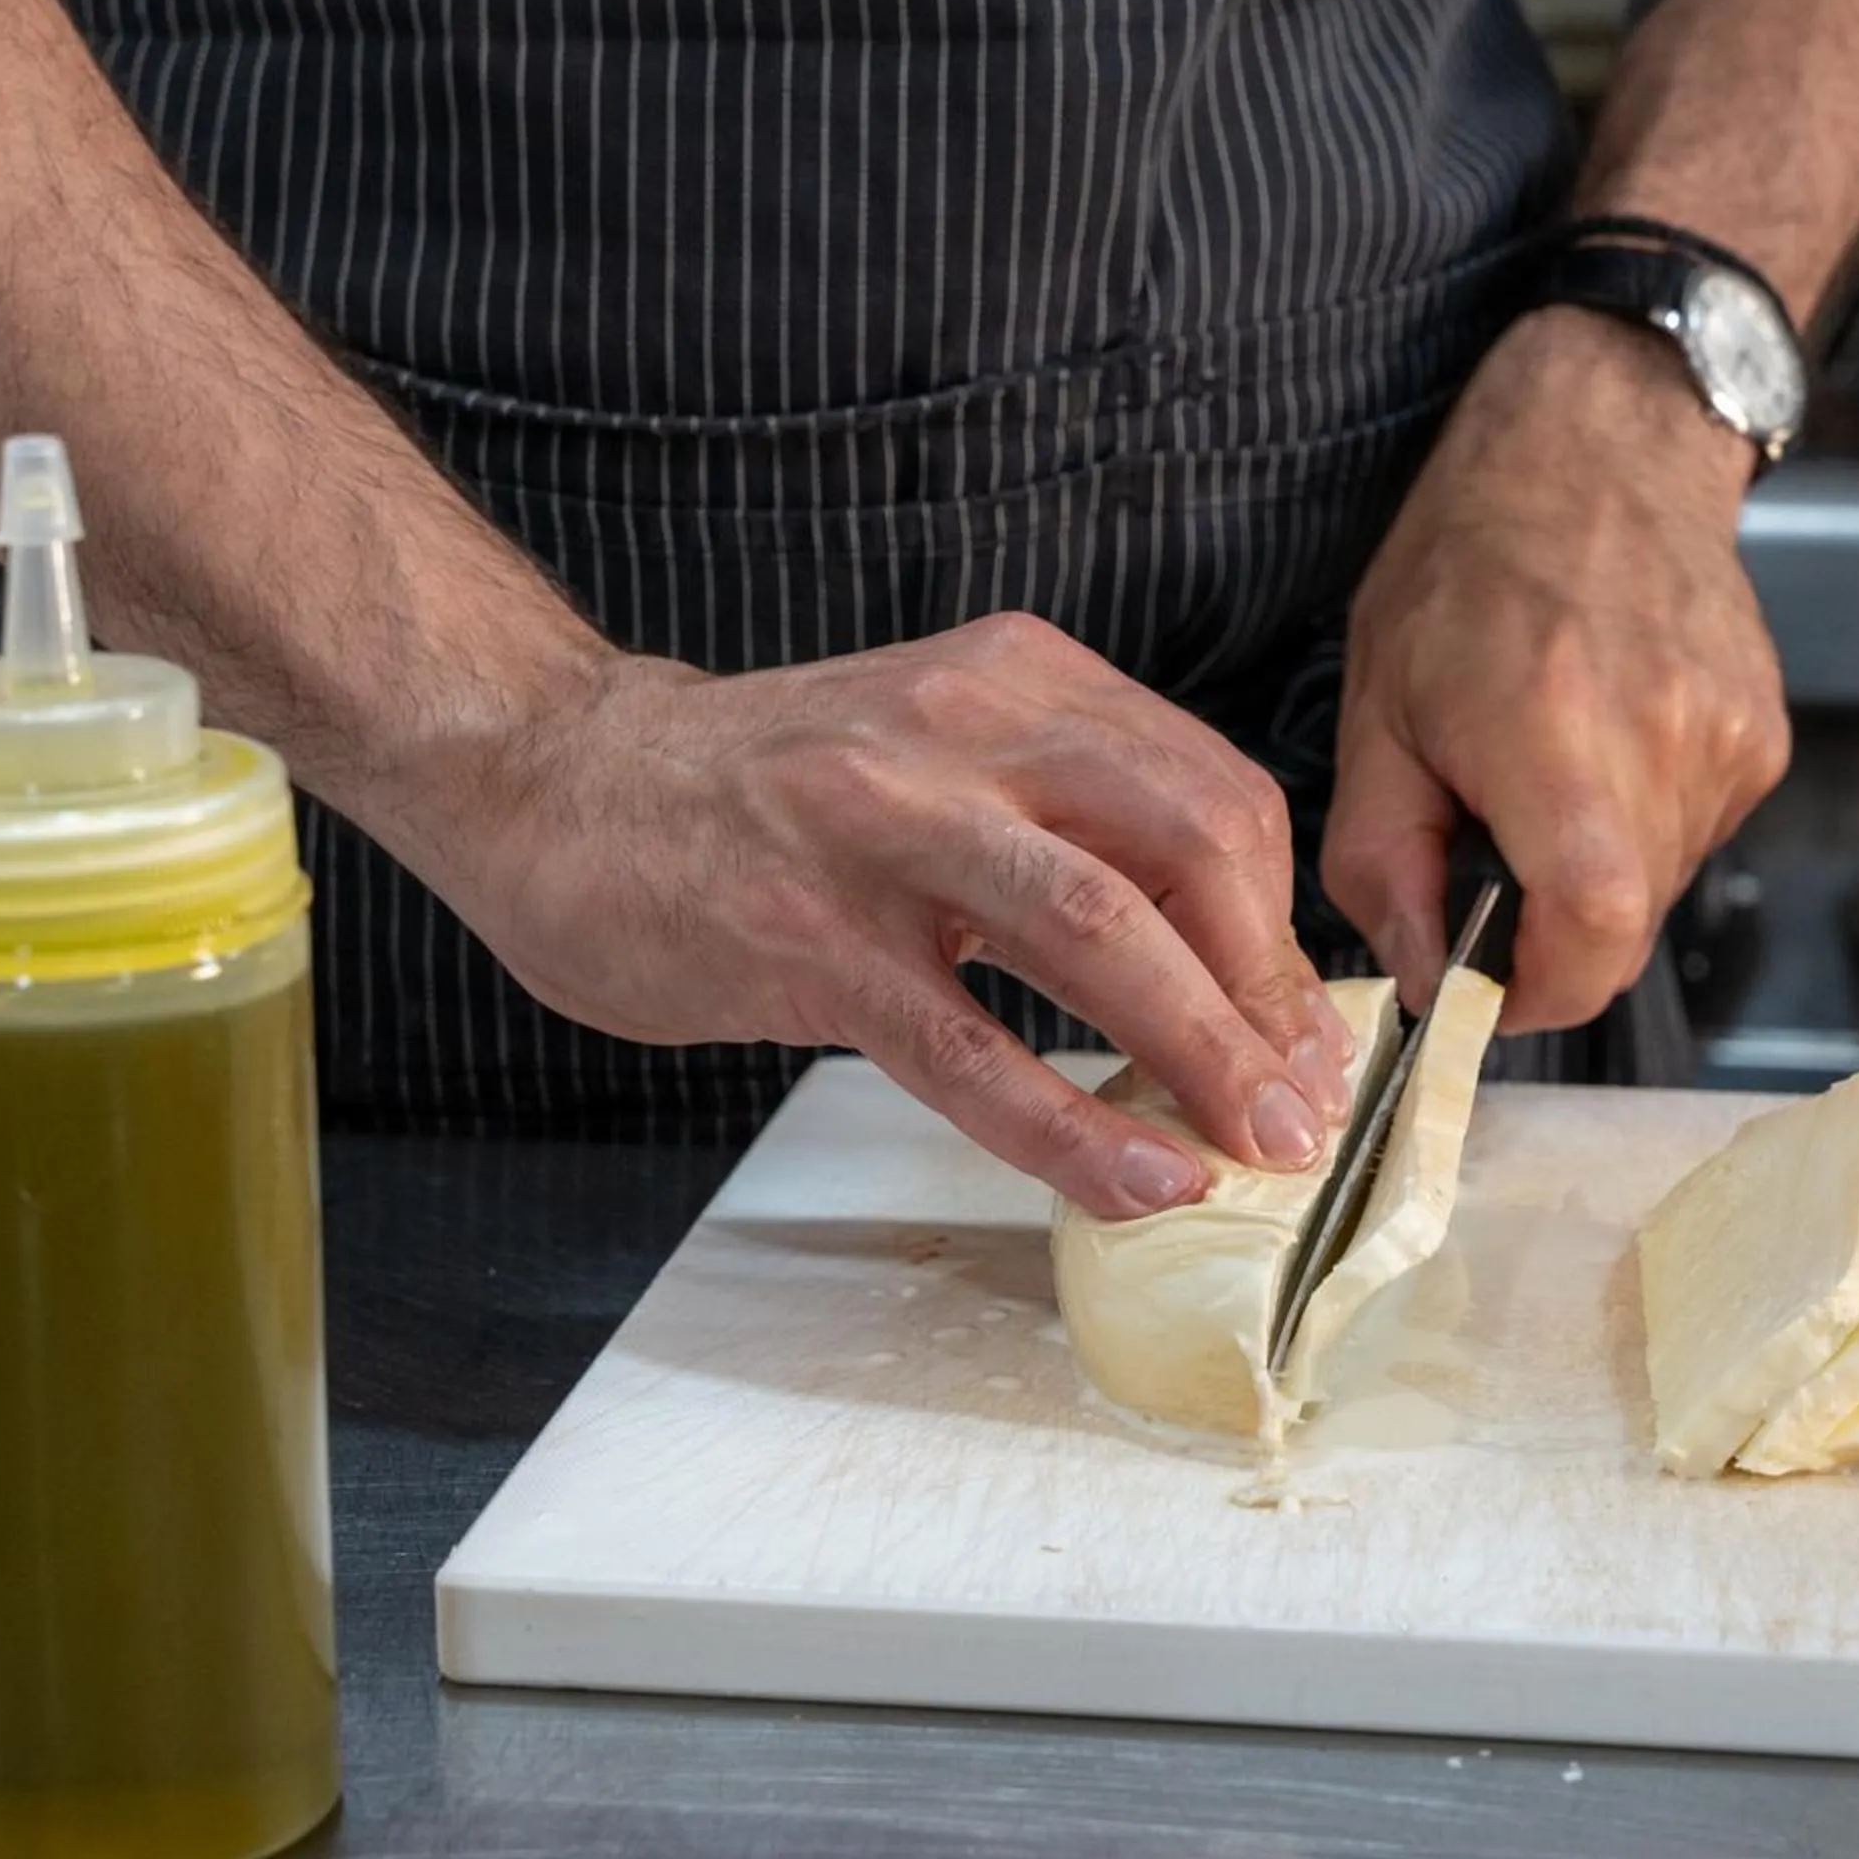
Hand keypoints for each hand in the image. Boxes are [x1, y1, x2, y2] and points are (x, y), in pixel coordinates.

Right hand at [376, 612, 1353, 1219]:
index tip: (1304, 1034)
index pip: (1208, 793)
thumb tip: (1211, 971)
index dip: (1279, 929)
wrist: (554, 776)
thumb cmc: (759, 790)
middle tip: (1303, 1104)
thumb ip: (1062, 822)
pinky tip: (1134, 1178)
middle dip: (1269, 992)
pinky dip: (1070, 1126)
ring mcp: (883, 827)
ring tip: (1257, 1146)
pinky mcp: (809, 936)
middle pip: (1188, 847)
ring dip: (1203, 1051)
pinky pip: (969, 1048)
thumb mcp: (933, 747)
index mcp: (1016, 680)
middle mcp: (962, 729)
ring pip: (1097, 935)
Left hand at [1325, 306, 1790, 1030]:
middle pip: (1621, 930)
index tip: (1485, 984)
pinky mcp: (1764, 737)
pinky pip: (1693, 833)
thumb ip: (1384, 862)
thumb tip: (1421, 972)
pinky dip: (1635, 821)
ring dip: (1589, 869)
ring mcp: (1731, 742)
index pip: (1591, 939)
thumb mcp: (1376, 711)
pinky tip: (1600, 741)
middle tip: (1488, 853)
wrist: (1599, 445)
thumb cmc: (1468, 561)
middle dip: (1545, 930)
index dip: (1536, 993)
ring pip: (1657, 886)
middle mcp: (1664, 745)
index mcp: (1557, 740)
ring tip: (1543, 771)